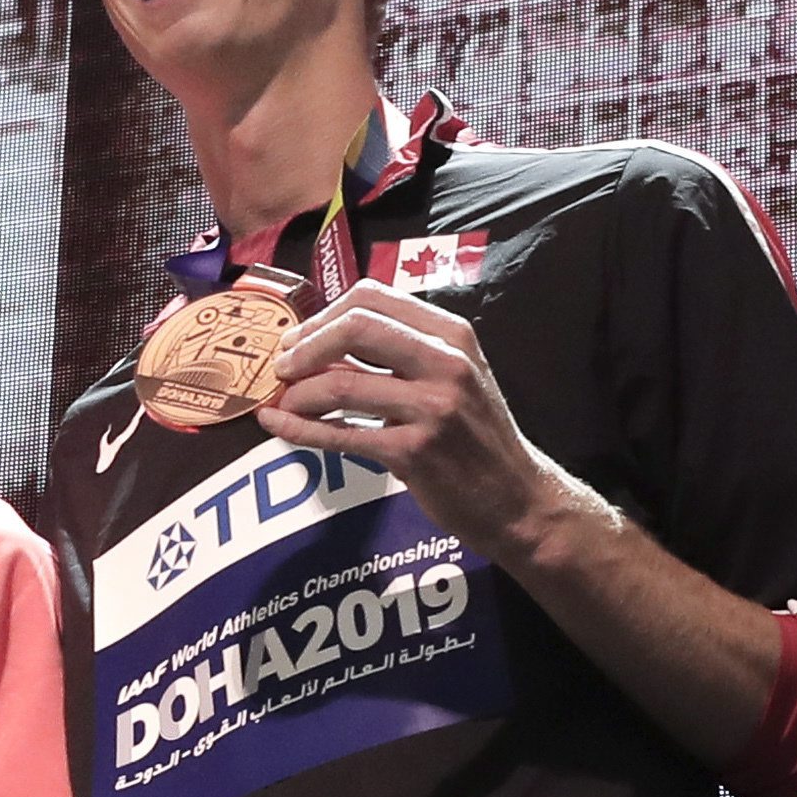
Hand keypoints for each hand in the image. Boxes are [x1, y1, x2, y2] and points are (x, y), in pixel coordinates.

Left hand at [256, 283, 595, 561]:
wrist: (518, 500)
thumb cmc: (476, 437)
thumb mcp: (453, 378)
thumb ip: (402, 352)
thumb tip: (325, 339)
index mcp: (452, 334)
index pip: (373, 296)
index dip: (325, 314)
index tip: (301, 338)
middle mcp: (446, 362)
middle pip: (355, 326)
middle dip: (305, 344)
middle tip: (282, 367)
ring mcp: (432, 408)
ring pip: (341, 383)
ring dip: (298, 393)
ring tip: (283, 403)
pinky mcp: (415, 452)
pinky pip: (341, 434)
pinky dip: (299, 430)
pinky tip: (278, 427)